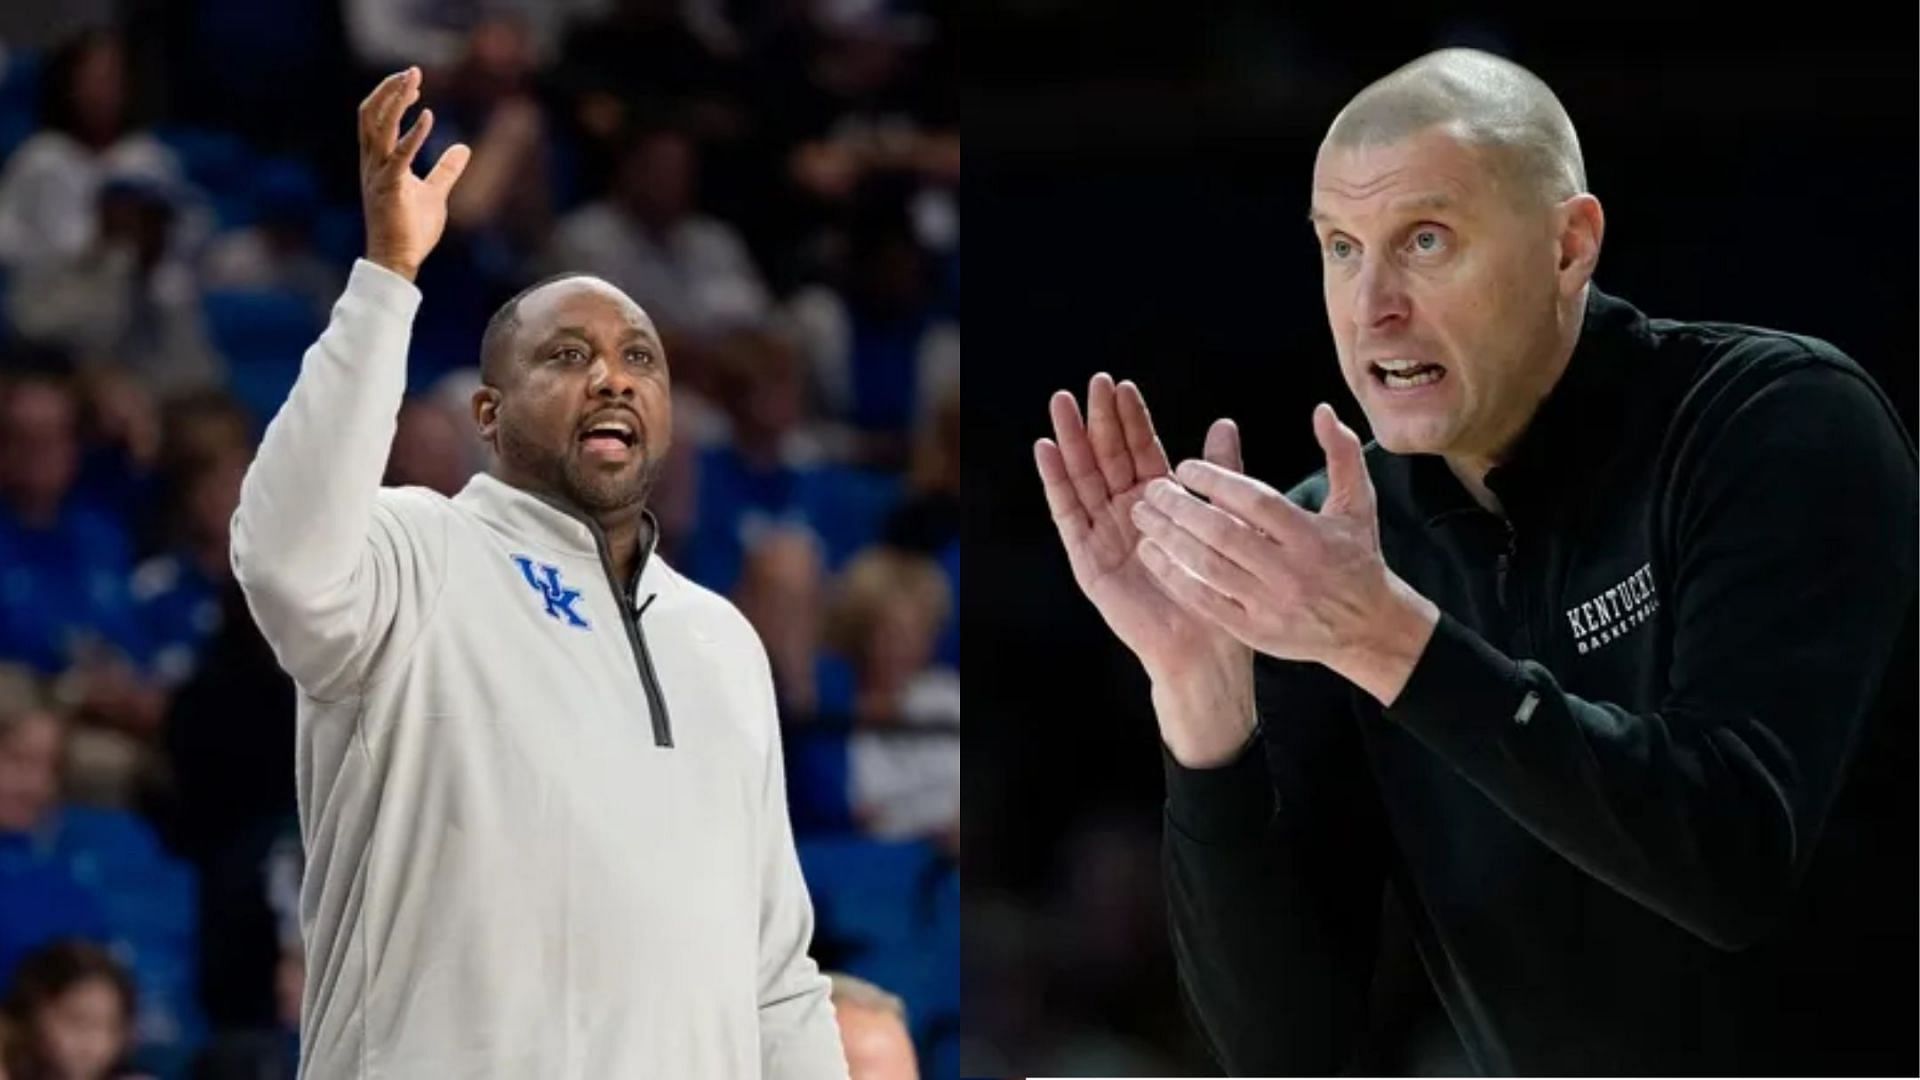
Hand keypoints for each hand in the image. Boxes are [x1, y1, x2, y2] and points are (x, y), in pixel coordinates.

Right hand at [359, 67, 470, 281]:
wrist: (399, 261)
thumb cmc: (411, 230)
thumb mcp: (435, 192)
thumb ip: (446, 169)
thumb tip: (464, 149)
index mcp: (379, 161)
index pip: (375, 118)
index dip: (392, 97)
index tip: (414, 83)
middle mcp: (372, 163)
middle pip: (371, 114)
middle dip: (390, 89)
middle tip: (412, 71)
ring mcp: (378, 175)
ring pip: (378, 127)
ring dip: (396, 100)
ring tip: (414, 80)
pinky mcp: (389, 189)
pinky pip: (399, 156)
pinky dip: (413, 135)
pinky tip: (428, 117)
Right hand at [1037, 374, 1255, 763]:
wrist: (1204, 646)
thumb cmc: (1218, 589)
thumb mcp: (1223, 521)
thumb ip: (1221, 473)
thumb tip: (1225, 422)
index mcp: (1159, 503)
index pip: (1140, 450)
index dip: (1130, 419)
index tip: (1122, 385)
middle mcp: (1127, 513)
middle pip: (1107, 457)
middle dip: (1099, 420)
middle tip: (1093, 382)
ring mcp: (1104, 533)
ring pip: (1084, 477)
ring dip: (1071, 440)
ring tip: (1061, 403)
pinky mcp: (1088, 558)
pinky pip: (1068, 514)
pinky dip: (1056, 482)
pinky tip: (1046, 450)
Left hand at [1130, 403, 1439, 704]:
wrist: (1368, 628)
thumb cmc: (1357, 559)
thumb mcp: (1359, 504)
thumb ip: (1342, 453)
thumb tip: (1323, 411)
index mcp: (1310, 536)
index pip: (1256, 501)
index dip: (1217, 480)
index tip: (1184, 466)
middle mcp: (1289, 571)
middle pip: (1224, 534)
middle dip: (1180, 508)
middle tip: (1152, 489)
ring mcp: (1270, 605)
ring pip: (1208, 568)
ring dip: (1169, 540)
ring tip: (1143, 517)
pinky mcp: (1255, 631)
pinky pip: (1206, 602)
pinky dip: (1176, 578)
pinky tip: (1153, 556)